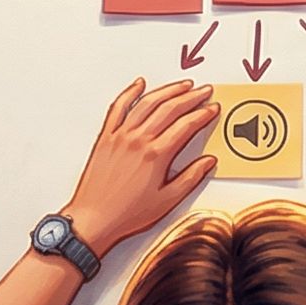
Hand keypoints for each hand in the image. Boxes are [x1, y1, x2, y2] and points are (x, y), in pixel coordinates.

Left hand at [64, 78, 218, 253]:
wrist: (93, 219)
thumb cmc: (127, 214)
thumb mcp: (167, 201)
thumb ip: (190, 178)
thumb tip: (208, 162)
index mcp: (156, 155)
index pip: (186, 125)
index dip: (202, 114)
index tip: (212, 108)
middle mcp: (139, 140)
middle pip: (170, 108)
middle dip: (191, 97)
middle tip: (204, 91)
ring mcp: (121, 135)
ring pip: (147, 103)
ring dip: (167, 90)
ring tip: (182, 85)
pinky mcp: (106, 137)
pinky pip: (118, 107)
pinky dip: (129, 92)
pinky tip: (139, 84)